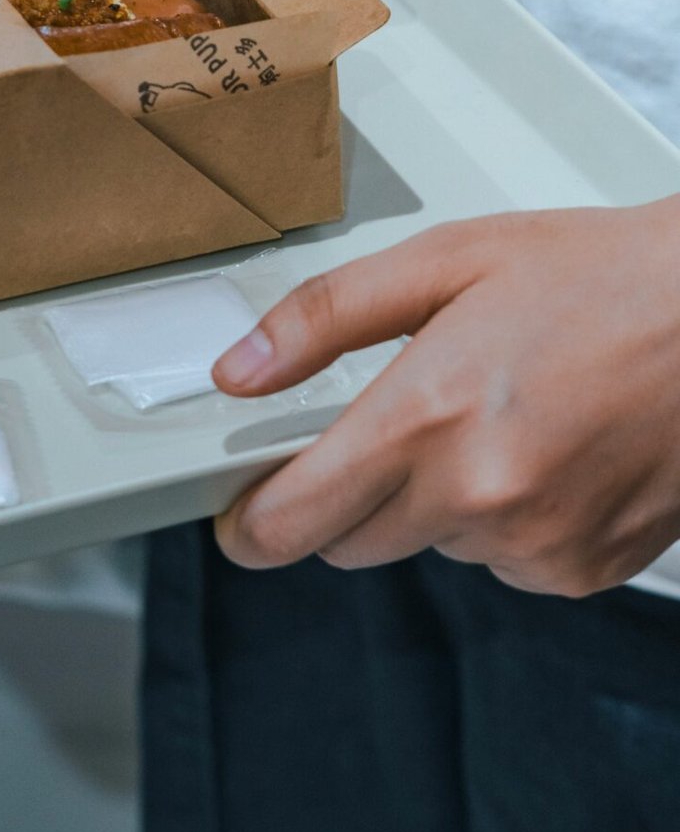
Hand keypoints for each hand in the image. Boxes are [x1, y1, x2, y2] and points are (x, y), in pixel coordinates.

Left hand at [211, 196, 679, 595]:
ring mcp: (535, 545)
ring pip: (430, 550)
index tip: (237, 517)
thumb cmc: (595, 277)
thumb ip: (323, 317)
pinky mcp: (583, 571)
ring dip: (433, 504)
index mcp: (428, 418)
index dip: (250, 527)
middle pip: (350, 545)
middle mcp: (478, 497)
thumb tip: (238, 368)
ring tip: (492, 416)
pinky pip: (502, 562)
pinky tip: (542, 452)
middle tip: (390, 425)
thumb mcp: (443, 260)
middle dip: (344, 497)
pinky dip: (502, 521)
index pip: (295, 520)